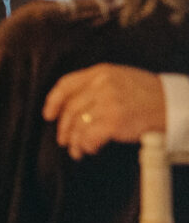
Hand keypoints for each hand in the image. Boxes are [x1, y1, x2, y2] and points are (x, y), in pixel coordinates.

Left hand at [43, 63, 169, 158]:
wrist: (174, 106)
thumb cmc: (150, 95)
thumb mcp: (121, 79)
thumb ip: (98, 85)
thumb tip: (74, 105)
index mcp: (101, 72)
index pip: (66, 84)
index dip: (53, 101)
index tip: (48, 114)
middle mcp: (101, 85)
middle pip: (70, 108)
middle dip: (64, 127)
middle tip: (63, 140)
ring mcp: (107, 103)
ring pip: (78, 124)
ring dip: (74, 141)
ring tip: (76, 150)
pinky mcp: (114, 121)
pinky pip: (89, 136)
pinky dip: (87, 146)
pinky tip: (91, 150)